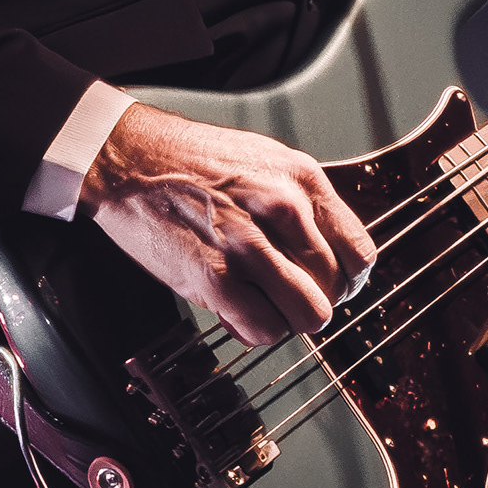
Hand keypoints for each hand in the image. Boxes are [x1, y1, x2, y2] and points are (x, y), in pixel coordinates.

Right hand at [82, 105, 377, 347]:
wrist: (128, 157)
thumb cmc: (190, 159)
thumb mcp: (266, 160)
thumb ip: (302, 204)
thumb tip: (328, 250)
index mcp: (301, 178)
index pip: (359, 252)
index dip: (349, 281)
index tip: (334, 287)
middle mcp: (283, 208)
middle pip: (336, 288)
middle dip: (315, 299)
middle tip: (289, 296)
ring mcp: (249, 244)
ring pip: (307, 315)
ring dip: (287, 318)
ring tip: (264, 304)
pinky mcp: (214, 277)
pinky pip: (263, 329)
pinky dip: (255, 330)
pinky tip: (238, 309)